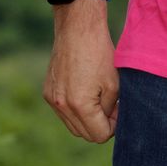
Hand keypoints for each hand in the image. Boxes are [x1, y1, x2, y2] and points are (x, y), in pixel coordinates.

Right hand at [43, 4, 118, 142]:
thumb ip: (112, 109)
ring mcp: (52, 99)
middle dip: (100, 125)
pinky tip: (85, 91)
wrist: (77, 29)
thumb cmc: (100, 53)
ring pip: (72, 125)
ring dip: (87, 119)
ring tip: (99, 99)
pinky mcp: (48, 91)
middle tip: (111, 107)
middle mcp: (62, 106)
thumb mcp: (114, 84)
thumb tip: (111, 122)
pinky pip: (63, 112)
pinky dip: (75, 109)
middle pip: (84, 134)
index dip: (113, 127)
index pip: (98, 135)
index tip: (118, 112)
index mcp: (80, 105)